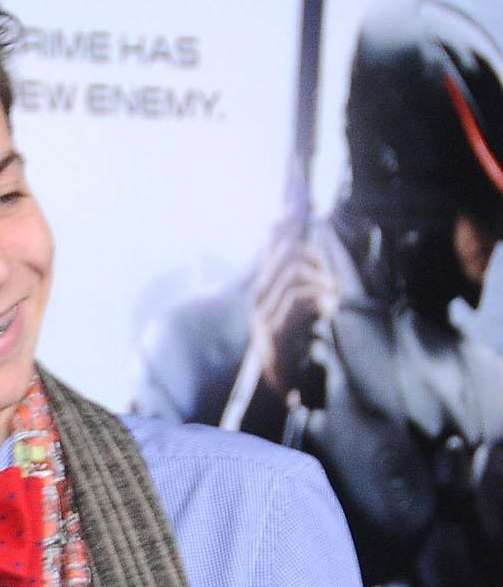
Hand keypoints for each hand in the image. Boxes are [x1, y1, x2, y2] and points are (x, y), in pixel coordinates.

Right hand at [249, 231, 338, 396]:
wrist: (281, 385)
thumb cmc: (294, 343)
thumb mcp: (297, 306)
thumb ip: (302, 277)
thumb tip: (309, 253)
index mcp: (265, 285)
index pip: (275, 242)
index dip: (287, 222)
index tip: (302, 201)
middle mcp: (258, 295)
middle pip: (290, 253)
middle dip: (317, 261)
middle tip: (328, 284)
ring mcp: (262, 312)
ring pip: (297, 273)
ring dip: (322, 284)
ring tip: (327, 303)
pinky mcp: (272, 329)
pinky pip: (300, 297)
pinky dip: (320, 299)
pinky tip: (324, 313)